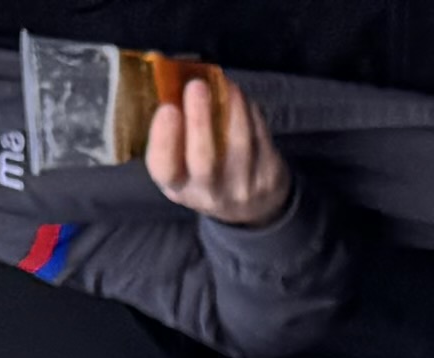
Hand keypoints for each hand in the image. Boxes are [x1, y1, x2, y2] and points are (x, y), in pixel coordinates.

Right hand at [145, 62, 288, 225]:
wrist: (251, 206)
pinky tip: (238, 95)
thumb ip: (173, 131)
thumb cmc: (205, 173)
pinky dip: (249, 111)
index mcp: (178, 187)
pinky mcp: (269, 177)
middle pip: (204, 162)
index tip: (167, 108)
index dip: (164, 139)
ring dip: (231, 108)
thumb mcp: (181, 164)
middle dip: (199, 120)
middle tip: (196, 86)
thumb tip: (169, 76)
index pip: (165, 168)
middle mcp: (208, 194)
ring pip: (239, 144)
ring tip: (224, 83)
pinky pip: (259, 137)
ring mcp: (242, 188)